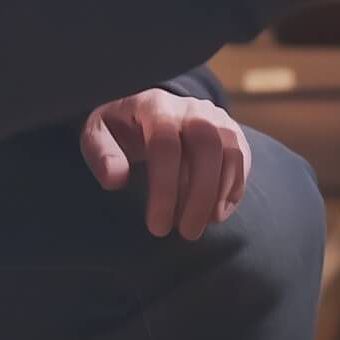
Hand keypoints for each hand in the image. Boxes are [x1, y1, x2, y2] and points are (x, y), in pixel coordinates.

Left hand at [81, 89, 250, 240]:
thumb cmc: (119, 128)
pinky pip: (242, 158)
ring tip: (199, 226)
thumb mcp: (97, 133)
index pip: (166, 144)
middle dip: (199, 195)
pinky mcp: (230, 132)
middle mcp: (190, 107)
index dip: (164, 189)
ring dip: (219, 195)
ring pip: (231, 151)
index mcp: (154, 105)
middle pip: (207, 144)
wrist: (143, 108)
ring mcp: (215, 117)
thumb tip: (115, 179)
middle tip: (186, 233)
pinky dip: (233, 189)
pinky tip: (214, 214)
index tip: (157, 226)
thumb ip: (101, 153)